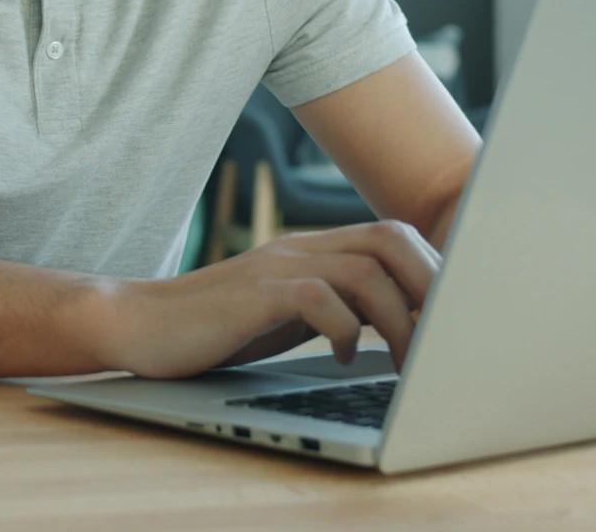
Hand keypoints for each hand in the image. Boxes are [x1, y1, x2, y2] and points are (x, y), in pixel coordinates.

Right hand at [97, 221, 440, 378]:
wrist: (139, 324)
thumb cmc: (217, 327)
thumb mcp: (289, 314)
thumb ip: (337, 308)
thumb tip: (401, 328)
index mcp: (314, 250)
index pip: (393, 236)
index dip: (434, 268)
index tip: (456, 313)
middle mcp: (301, 248)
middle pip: (392, 238)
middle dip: (432, 283)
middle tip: (444, 333)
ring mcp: (277, 266)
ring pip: (365, 270)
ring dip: (398, 318)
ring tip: (402, 359)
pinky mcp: (254, 294)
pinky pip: (318, 297)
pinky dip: (344, 328)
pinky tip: (340, 356)